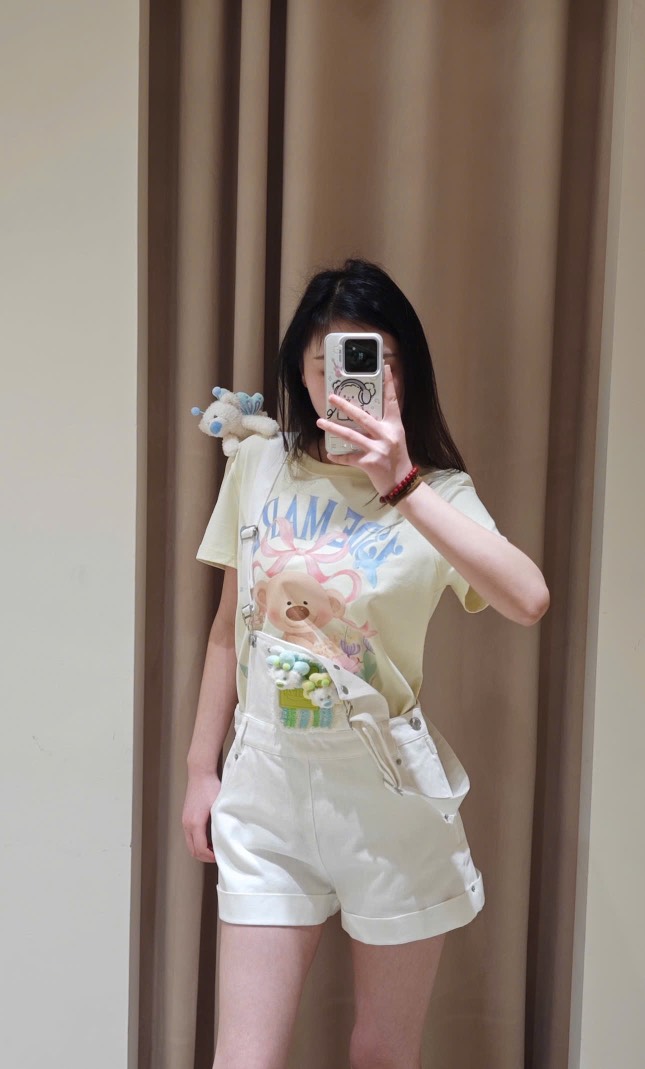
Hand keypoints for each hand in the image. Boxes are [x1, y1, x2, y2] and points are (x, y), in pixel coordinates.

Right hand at [182, 770, 220, 862]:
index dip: (211, 856)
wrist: (200, 773)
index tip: (222, 856)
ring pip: (190, 844)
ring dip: (202, 850)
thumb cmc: (211, 787)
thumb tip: (226, 838)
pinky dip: (198, 842)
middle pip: (193, 850)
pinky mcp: (186, 818)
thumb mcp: (218, 806)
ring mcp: (185, 821)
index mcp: (195, 823)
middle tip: (220, 855)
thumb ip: (220, 823)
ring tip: (216, 848)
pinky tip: (210, 838)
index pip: (201, 849)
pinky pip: (190, 837)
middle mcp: (187, 824)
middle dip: (205, 856)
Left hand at [316, 364, 413, 496]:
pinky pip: (349, 457)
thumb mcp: (395, 437)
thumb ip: (383, 425)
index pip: (392, 401)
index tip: (385, 368)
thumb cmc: (397, 458)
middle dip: (345, 406)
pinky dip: (338, 456)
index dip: (389, 384)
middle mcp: (386, 435)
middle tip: (331, 397)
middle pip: (362, 417)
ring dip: (333, 428)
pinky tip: (330, 454)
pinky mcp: (369, 463)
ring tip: (320, 421)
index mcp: (394, 426)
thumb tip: (365, 413)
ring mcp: (377, 449)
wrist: (401, 483)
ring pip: (350, 435)